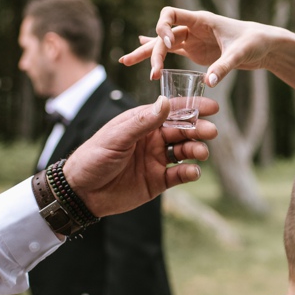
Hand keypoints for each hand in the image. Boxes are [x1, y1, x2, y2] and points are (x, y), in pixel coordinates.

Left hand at [62, 95, 217, 217]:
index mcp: (143, 122)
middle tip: (210, 132)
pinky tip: (193, 171)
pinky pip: (179, 175)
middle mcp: (153, 139)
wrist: (81, 191)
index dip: (193, 107)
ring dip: (196, 150)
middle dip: (199, 129)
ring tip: (201, 153)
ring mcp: (157, 160)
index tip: (212, 106)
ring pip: (185, 152)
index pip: (172, 110)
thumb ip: (143, 121)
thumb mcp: (117, 136)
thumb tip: (165, 102)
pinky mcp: (158, 181)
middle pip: (183, 131)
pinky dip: (190, 172)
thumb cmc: (94, 156)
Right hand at [120, 7, 280, 87]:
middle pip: (163, 35)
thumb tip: (207, 83)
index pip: (170, 15)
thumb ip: (223, 68)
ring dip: (146, 53)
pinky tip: (142, 52)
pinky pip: (171, 51)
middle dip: (152, 51)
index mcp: (201, 20)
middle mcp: (193, 27)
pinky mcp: (195, 50)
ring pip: (163, 44)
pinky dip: (157, 53)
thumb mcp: (240, 54)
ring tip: (125, 61)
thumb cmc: (255, 42)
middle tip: (151, 72)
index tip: (169, 46)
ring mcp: (192, 39)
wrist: (265, 45)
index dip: (163, 29)